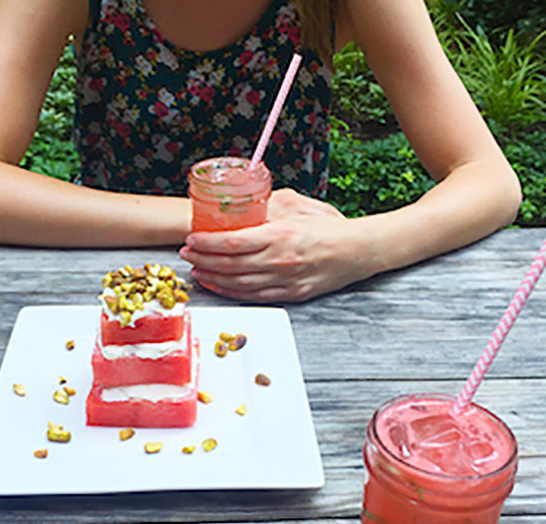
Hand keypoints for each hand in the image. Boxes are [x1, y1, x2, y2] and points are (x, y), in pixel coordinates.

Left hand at [179, 188, 376, 301]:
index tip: (191, 240)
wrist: (358, 251)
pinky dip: (233, 292)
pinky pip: (255, 296)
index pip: (233, 242)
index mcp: (279, 235)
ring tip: (198, 271)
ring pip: (239, 284)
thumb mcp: (298, 205)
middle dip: (203, 260)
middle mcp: (279, 261)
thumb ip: (269, 204)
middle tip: (187, 255)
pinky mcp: (291, 294)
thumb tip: (244, 205)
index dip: (207, 244)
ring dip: (214, 279)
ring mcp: (285, 281)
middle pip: (230, 265)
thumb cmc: (329, 226)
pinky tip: (220, 286)